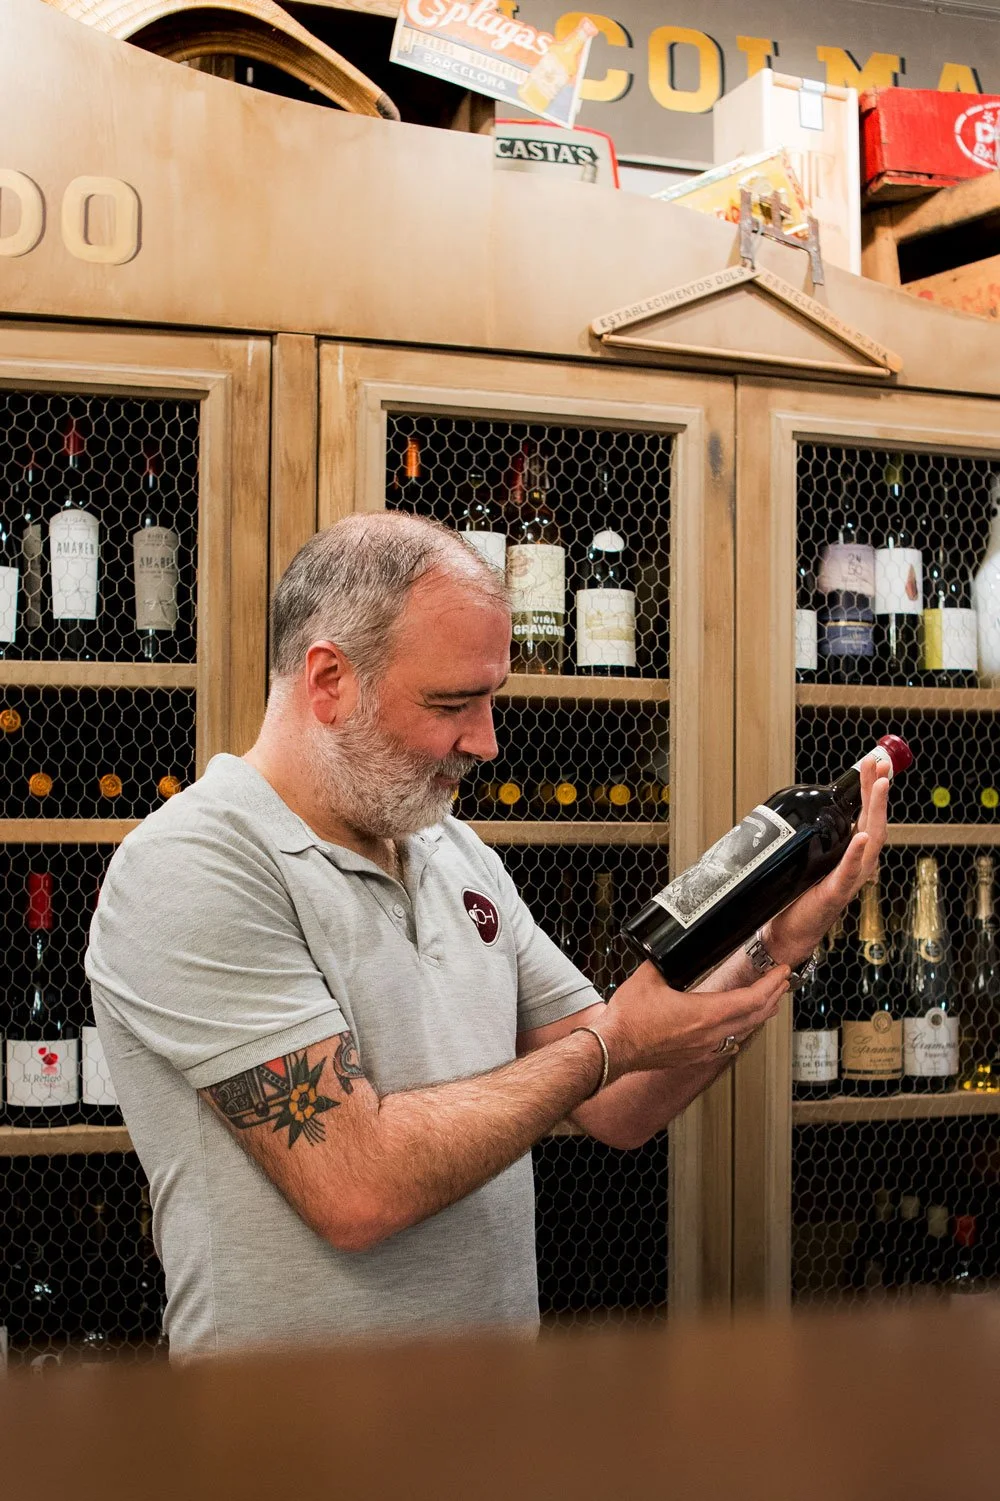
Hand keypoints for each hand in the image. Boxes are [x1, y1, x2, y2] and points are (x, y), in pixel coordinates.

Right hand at [599, 958, 790, 1077]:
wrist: (613, 1048)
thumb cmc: (628, 1019)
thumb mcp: (648, 977)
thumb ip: (665, 960)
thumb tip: (672, 949)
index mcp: (705, 1013)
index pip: (751, 999)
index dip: (771, 983)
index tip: (781, 971)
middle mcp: (710, 1034)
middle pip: (755, 1016)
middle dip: (773, 996)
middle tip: (782, 980)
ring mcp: (704, 1048)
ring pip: (744, 1031)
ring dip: (760, 1013)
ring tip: (770, 1001)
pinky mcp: (695, 1056)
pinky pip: (728, 1044)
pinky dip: (741, 1030)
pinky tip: (740, 1028)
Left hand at [765, 752, 889, 966]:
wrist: (788, 932)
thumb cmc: (800, 896)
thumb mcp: (810, 859)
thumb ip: (817, 836)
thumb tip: (808, 806)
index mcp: (850, 853)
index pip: (864, 814)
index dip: (870, 789)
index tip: (872, 762)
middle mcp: (857, 864)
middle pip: (872, 821)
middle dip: (876, 791)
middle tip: (878, 766)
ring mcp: (849, 878)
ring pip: (869, 841)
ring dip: (874, 813)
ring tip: (879, 787)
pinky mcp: (835, 893)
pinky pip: (848, 872)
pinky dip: (856, 854)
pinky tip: (861, 838)